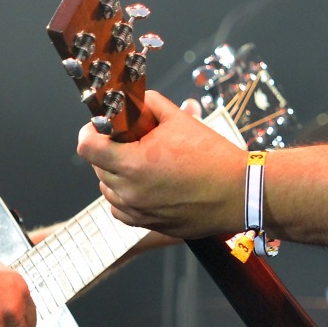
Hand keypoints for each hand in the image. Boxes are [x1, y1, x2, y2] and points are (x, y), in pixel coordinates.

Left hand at [77, 91, 243, 237]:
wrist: (240, 191)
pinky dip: (124, 196)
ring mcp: (139, 211)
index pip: (87, 147)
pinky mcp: (149, 224)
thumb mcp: (180, 119)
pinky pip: (121, 210)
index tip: (99, 126)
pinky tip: (143, 185)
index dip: (90, 131)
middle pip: (98, 166)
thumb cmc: (214, 156)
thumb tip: (133, 101)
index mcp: (134, 163)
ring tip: (141, 162)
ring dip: (115, 173)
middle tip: (130, 139)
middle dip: (108, 149)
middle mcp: (131, 191)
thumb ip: (149, 105)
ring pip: (108, 189)